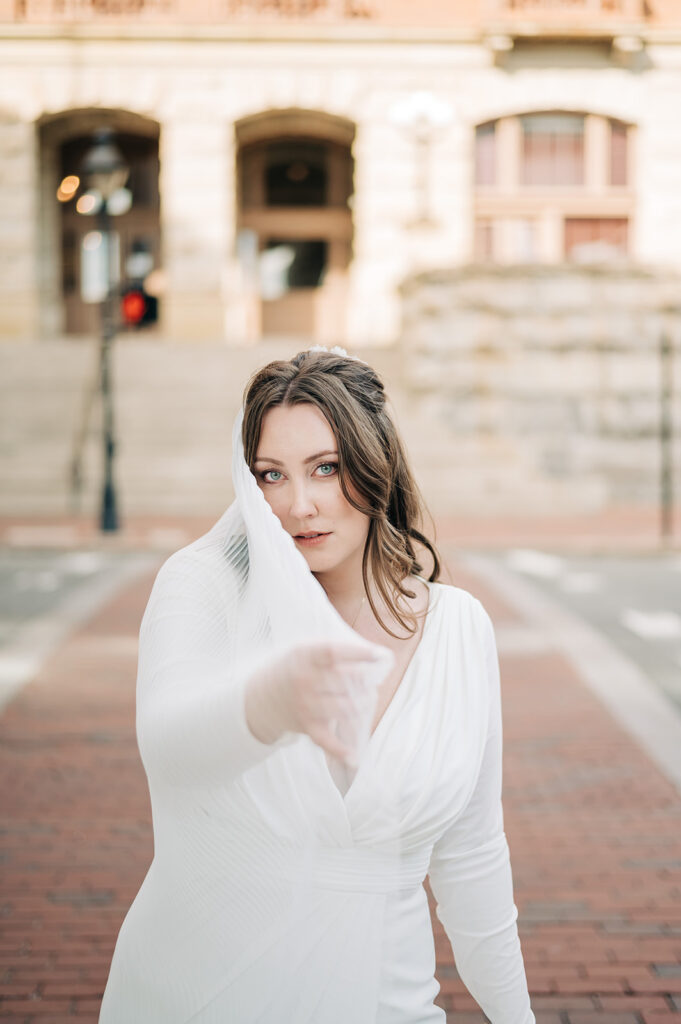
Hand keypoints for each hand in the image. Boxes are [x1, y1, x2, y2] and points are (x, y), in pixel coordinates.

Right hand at [244, 641, 383, 761]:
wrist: (262, 696)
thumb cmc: (295, 668)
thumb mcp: (306, 650)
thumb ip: (334, 650)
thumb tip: (374, 656)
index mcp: (304, 656)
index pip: (333, 652)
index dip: (358, 653)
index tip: (379, 655)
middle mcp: (303, 680)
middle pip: (343, 680)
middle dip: (366, 680)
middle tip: (374, 679)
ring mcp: (305, 704)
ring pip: (344, 707)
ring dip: (363, 704)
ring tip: (368, 699)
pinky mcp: (306, 725)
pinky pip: (324, 740)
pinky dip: (339, 750)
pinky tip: (354, 757)